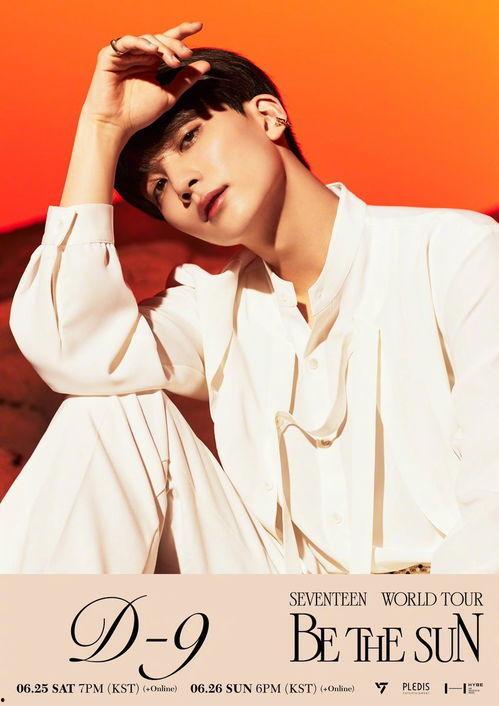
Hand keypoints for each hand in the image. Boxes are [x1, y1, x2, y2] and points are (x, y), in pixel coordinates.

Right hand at [80, 21, 209, 137]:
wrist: (116, 124)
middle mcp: (138, 56)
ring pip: (147, 39)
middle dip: (176, 44)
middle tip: (187, 54)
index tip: (199, 26)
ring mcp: (124, 54)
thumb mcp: (168, 95)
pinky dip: (142, 43)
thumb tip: (206, 64)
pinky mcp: (110, 55)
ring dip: (163, 47)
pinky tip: (154, 51)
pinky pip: (128, 42)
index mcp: (151, 63)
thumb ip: (185, 80)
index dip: (183, 32)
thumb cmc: (139, 113)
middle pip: (160, 39)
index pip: (168, 42)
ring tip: (173, 61)